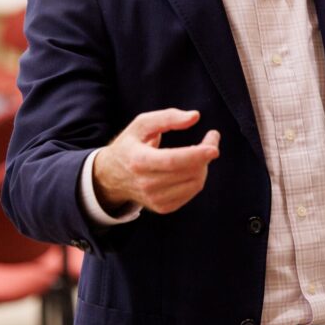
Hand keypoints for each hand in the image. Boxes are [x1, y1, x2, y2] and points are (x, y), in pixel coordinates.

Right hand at [92, 108, 219, 213]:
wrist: (111, 176)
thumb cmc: (130, 145)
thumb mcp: (142, 124)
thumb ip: (168, 117)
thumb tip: (195, 117)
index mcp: (138, 161)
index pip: (172, 161)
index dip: (196, 154)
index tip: (213, 147)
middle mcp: (146, 183)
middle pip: (187, 172)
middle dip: (206, 154)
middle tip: (211, 138)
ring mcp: (154, 199)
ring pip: (194, 183)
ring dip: (204, 165)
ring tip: (200, 151)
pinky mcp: (163, 207)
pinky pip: (191, 192)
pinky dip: (198, 177)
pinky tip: (192, 165)